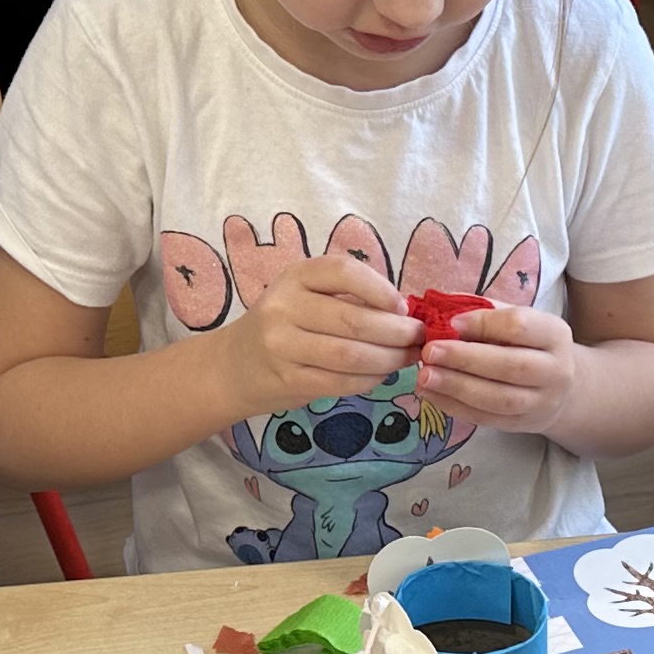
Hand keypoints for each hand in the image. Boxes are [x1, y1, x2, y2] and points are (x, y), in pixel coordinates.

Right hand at [224, 251, 416, 415]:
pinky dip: (371, 379)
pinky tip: (381, 375)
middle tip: (418, 338)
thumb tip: (406, 314)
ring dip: (389, 359)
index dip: (380, 289)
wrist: (236, 365)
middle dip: (396, 332)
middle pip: (354, 319)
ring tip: (406, 357)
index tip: (403, 307)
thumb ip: (348, 297)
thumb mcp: (307, 295)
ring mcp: (282, 345)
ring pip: (351, 354)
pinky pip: (341, 381)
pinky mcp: (288, 379)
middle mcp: (284, 306)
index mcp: (295, 276)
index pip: (343, 272)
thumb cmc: (285, 325)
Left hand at [417, 302, 574, 433]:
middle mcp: (556, 370)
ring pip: (499, 399)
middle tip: (429, 352)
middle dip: (465, 358)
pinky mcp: (522, 424)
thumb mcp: (519, 319)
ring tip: (425, 376)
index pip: (519, 326)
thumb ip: (486, 312)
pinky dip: (455, 407)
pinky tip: (431, 394)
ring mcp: (542, 402)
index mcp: (554, 334)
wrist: (561, 388)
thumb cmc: (529, 345)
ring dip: (457, 387)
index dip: (482, 324)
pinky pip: (486, 418)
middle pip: (510, 365)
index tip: (451, 323)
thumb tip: (444, 310)